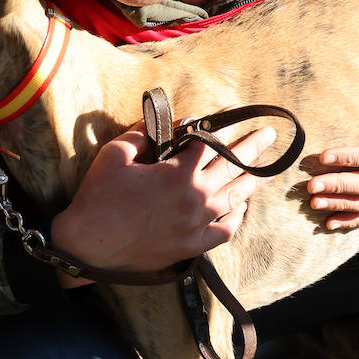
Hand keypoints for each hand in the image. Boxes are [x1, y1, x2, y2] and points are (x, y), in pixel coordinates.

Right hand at [50, 122, 277, 284]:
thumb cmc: (99, 197)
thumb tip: (170, 122)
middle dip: (253, 146)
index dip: (221, 123)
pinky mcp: (193, 246)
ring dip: (253, 179)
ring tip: (267, 168)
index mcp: (179, 172)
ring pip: (235, 197)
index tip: (232, 111)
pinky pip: (226, 230)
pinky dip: (237, 217)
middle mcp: (196, 197)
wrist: (89, 248)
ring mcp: (198, 224)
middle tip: (269, 134)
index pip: (210, 140)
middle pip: (233, 165)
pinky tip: (241, 207)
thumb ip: (145, 132)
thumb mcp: (116, 154)